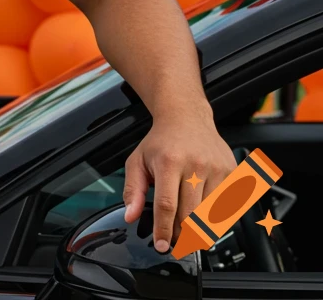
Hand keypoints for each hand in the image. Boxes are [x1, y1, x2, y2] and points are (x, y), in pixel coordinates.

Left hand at [121, 103, 236, 252]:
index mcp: (169, 162)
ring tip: (188, 229)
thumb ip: (132, 189)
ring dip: (199, 229)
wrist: (186, 117)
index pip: (167, 205)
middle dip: (182, 235)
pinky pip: (226, 208)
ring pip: (211, 215)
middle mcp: (195, 165)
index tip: (162, 245)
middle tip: (175, 241)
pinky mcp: (232, 173)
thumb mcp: (137, 160)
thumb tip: (131, 216)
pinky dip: (216, 219)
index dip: (164, 230)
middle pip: (191, 215)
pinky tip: (204, 216)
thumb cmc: (161, 141)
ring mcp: (217, 169)